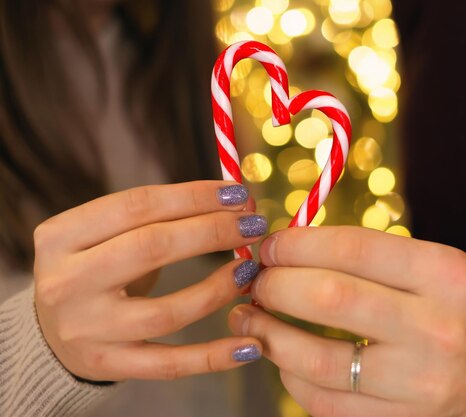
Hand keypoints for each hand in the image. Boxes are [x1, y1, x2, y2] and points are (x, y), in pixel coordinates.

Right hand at [35, 181, 265, 381]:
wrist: (50, 332)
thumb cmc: (94, 269)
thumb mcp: (105, 235)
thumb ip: (161, 215)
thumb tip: (236, 202)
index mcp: (62, 235)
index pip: (138, 205)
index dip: (195, 196)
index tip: (238, 194)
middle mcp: (67, 282)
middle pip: (152, 248)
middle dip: (212, 231)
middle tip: (254, 225)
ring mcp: (86, 329)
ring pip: (166, 311)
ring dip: (218, 289)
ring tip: (249, 271)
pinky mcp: (107, 364)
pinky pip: (169, 364)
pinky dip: (213, 357)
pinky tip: (249, 345)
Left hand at [229, 226, 465, 416]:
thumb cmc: (463, 311)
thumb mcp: (438, 269)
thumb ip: (374, 258)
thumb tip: (291, 251)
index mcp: (446, 274)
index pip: (353, 247)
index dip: (297, 244)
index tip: (270, 247)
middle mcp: (437, 328)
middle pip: (329, 298)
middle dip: (275, 285)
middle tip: (256, 281)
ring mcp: (421, 384)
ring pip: (317, 360)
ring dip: (269, 336)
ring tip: (251, 320)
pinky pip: (327, 404)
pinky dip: (292, 379)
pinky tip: (284, 359)